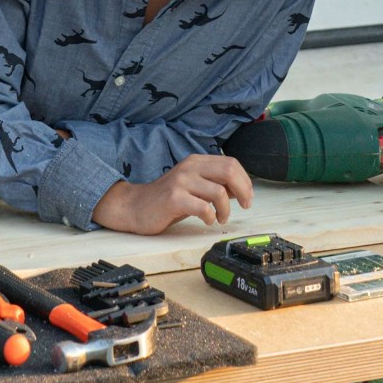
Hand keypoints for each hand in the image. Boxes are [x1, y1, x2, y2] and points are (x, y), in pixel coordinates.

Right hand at [91, 155, 253, 234]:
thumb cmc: (168, 200)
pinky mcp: (173, 199)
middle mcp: (189, 167)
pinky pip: (203, 207)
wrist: (135, 207)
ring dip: (226, 210)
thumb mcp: (195, 187)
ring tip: (220, 218)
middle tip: (244, 205)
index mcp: (196, 162)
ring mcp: (181, 182)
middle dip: (243, 190)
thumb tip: (240, 189)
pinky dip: (211, 217)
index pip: (231, 163)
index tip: (248, 197)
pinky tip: (208, 221)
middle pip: (228, 171)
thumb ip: (215, 184)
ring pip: (218, 191)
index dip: (245, 180)